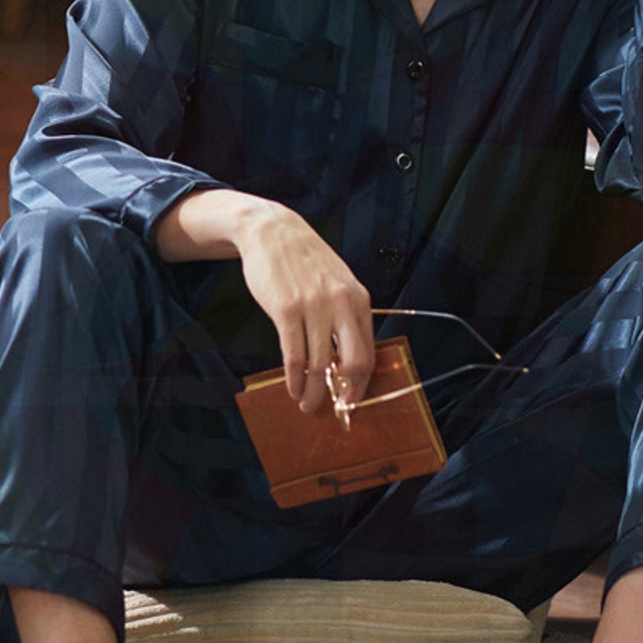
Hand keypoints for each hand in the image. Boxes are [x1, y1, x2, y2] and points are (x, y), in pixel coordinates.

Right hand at [235, 200, 374, 413]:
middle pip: (353, 362)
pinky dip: (294, 379)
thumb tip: (349, 356)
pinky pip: (294, 355)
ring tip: (307, 404)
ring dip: (314, 393)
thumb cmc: (305, 260)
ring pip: (320, 365)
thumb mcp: (337, 281)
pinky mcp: (286, 310)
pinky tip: (293, 388)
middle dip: (346, 394)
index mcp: (358, 298)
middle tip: (336, 410)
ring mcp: (314, 307)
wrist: (273, 231)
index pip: (368, 351)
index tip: (353, 400)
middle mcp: (341, 303)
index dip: (362, 383)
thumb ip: (346, 313)